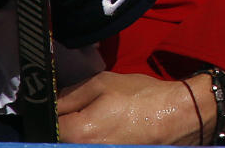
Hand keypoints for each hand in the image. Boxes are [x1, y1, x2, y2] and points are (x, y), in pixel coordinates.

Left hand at [58, 72, 207, 144]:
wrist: (176, 117)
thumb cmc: (141, 98)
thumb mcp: (102, 83)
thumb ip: (69, 93)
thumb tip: (50, 101)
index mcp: (77, 133)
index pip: (48, 123)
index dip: (53, 110)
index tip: (62, 103)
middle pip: (59, 138)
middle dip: (66, 124)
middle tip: (86, 112)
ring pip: (75, 143)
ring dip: (81, 134)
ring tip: (103, 122)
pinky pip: (93, 146)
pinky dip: (96, 139)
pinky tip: (110, 131)